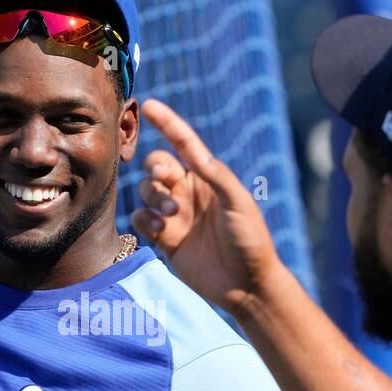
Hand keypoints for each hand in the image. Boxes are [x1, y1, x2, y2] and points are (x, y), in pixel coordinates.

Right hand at [131, 99, 284, 315]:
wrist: (246, 285)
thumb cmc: (250, 240)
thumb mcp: (238, 202)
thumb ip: (216, 175)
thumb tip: (193, 151)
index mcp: (209, 178)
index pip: (183, 144)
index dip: (167, 123)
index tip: (150, 105)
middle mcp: (189, 192)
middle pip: (157, 166)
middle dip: (156, 168)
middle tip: (166, 179)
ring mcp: (175, 216)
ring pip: (146, 192)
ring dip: (153, 197)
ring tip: (171, 215)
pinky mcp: (165, 239)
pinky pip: (141, 219)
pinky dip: (144, 220)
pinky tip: (161, 231)